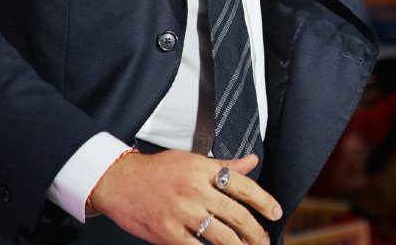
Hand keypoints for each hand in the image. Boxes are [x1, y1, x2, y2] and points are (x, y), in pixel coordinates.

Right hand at [89, 151, 280, 244]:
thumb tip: (251, 162)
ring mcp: (182, 212)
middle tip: (263, 240)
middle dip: (254, 231)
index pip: (243, 185)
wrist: (120, 181)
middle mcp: (195, 190)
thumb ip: (223, 165)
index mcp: (203, 170)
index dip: (263, 200)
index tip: (275, 212)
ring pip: (220, 234)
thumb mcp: (192, 159)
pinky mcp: (168, 232)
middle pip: (236, 213)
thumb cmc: (156, 170)